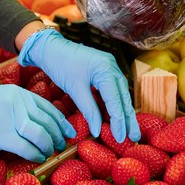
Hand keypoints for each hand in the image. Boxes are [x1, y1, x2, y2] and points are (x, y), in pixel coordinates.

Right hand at [0, 85, 75, 161]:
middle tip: (61, 144)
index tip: (69, 131)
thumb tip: (38, 121)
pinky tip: (38, 158)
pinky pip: (26, 147)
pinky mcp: (1, 135)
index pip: (49, 108)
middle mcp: (19, 103)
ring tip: (50, 152)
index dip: (61, 122)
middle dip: (58, 135)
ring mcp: (10, 119)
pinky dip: (35, 154)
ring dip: (49, 146)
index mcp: (19, 93)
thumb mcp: (1, 97)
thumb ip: (20, 106)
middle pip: (48, 122)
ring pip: (41, 135)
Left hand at [18, 29, 140, 142]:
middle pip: (123, 97)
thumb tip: (97, 131)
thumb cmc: (60, 64)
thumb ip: (88, 110)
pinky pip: (114, 90)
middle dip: (128, 119)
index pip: (115, 100)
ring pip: (121, 95)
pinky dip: (115, 104)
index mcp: (106, 69)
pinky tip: (117, 117)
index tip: (120, 138)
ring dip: (124, 113)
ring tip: (129, 131)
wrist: (51, 47)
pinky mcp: (105, 71)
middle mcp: (113, 67)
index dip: (118, 121)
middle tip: (133, 137)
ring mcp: (111, 68)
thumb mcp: (74, 89)